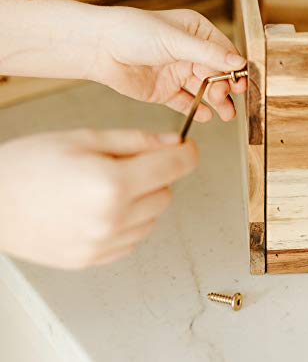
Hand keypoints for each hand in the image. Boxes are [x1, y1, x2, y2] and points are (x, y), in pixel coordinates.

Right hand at [0, 129, 196, 268]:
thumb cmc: (30, 164)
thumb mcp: (86, 139)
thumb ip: (136, 141)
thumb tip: (173, 141)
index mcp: (112, 184)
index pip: (174, 167)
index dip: (186, 153)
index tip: (186, 147)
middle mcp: (113, 220)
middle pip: (166, 193)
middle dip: (156, 175)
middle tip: (126, 164)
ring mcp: (103, 244)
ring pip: (152, 217)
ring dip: (142, 199)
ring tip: (105, 186)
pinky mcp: (94, 259)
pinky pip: (133, 238)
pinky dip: (128, 221)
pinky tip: (100, 207)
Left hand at [90, 7, 246, 122]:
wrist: (99, 49)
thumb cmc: (133, 32)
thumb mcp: (175, 40)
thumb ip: (208, 53)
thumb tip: (238, 62)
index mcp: (196, 32)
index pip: (224, 52)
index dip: (234, 68)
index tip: (241, 82)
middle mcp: (189, 52)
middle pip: (216, 73)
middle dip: (224, 87)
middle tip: (226, 98)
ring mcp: (177, 72)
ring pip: (204, 90)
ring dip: (217, 102)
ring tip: (226, 114)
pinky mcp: (166, 91)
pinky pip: (186, 101)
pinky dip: (197, 108)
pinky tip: (207, 115)